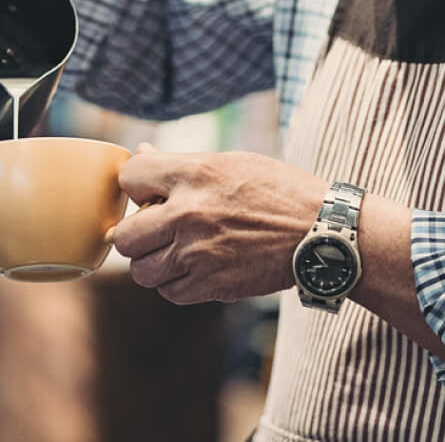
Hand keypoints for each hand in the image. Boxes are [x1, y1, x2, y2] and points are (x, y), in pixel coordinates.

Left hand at [113, 145, 326, 304]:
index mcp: (194, 174)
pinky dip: (176, 282)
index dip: (136, 185)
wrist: (320, 232)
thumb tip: (141, 153)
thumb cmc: (278, 190)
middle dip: (136, 232)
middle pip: (124, 235)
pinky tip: (197, 265)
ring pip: (141, 271)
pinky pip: (169, 292)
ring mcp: (198, 254)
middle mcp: (188, 214)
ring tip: (178, 249)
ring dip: (154, 261)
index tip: (149, 191)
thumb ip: (181, 162)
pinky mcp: (211, 285)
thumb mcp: (232, 161)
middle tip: (157, 228)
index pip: (129, 177)